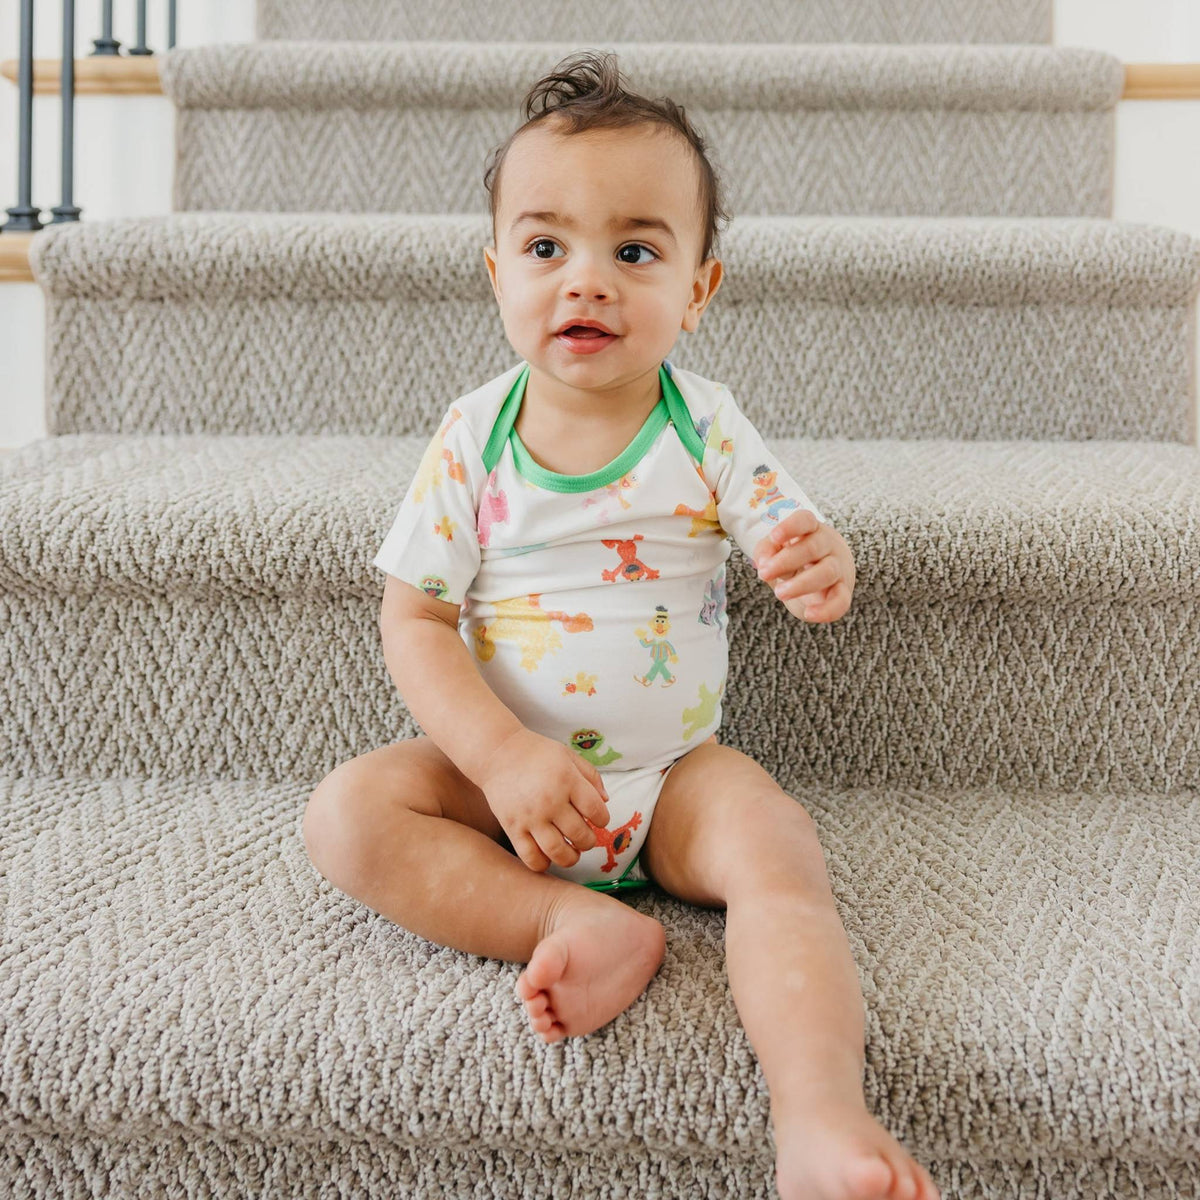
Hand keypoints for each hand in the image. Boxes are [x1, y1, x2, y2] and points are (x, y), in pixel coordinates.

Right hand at [476, 728, 611, 872]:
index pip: (596, 811)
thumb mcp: (568, 755)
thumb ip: (591, 776)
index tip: (598, 819)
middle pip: (580, 835)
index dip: (602, 819)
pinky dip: (543, 863)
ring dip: (571, 858)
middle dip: (589, 841)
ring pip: (558, 852)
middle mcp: (550, 801)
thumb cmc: (536, 753)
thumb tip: (606, 801)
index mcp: (567, 780)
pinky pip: (531, 857)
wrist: (497, 752)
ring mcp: (530, 817)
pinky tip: (548, 856)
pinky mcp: (512, 828)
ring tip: (572, 852)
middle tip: (585, 837)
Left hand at [753, 510, 855, 622]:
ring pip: (827, 572)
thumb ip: (766, 551)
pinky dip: (826, 610)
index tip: (774, 537)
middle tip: (763, 573)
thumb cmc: (794, 559)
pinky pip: (841, 601)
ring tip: (779, 593)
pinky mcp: (843, 592)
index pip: (805, 521)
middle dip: (786, 561)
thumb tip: (763, 564)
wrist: (820, 578)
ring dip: (801, 584)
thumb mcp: (776, 551)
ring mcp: (839, 568)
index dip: (791, 527)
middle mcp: (828, 545)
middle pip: (812, 548)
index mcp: (810, 529)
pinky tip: (809, 614)